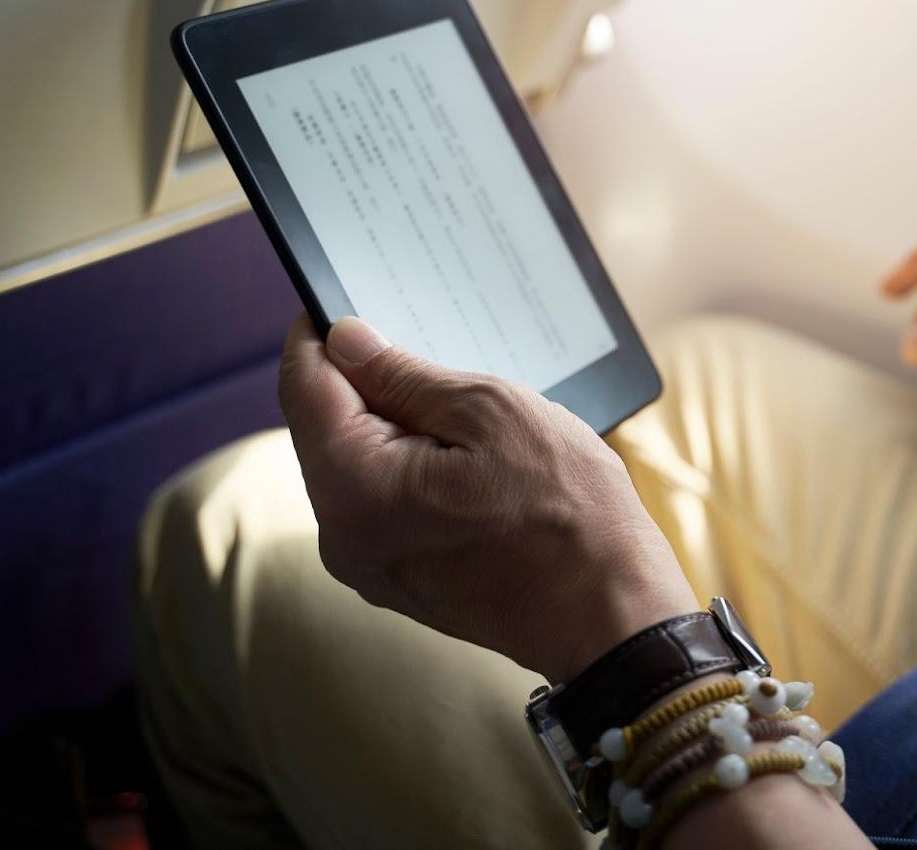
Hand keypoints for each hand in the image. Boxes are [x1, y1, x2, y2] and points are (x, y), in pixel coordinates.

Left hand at [277, 313, 697, 682]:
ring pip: (355, 466)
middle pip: (325, 427)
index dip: (320, 334)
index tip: (345, 301)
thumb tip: (345, 340)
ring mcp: (369, 567)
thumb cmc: (568, 513)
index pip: (305, 387)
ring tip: (464, 409)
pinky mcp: (399, 581)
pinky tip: (467, 456)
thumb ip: (406, 374)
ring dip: (394, 426)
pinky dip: (409, 467)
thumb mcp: (493, 413)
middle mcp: (343, 536)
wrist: (611, 615)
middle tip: (429, 348)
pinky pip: (381, 503)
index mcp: (355, 488)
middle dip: (365, 382)